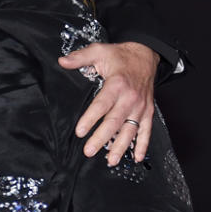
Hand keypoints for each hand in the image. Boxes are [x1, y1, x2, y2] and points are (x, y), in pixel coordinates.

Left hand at [58, 41, 159, 163]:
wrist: (146, 56)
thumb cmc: (121, 56)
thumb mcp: (100, 51)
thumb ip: (81, 57)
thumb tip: (62, 61)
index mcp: (117, 84)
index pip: (101, 104)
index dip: (90, 118)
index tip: (79, 131)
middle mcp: (130, 98)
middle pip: (114, 122)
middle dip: (101, 138)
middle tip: (89, 151)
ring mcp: (140, 107)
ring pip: (130, 130)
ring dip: (121, 147)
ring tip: (111, 160)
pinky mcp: (147, 112)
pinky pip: (146, 131)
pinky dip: (143, 145)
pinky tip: (137, 158)